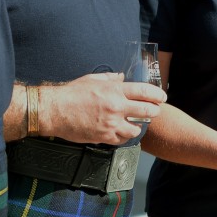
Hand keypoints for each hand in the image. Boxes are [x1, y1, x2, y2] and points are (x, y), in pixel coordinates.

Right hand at [43, 72, 166, 144]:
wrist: (54, 111)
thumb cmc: (71, 93)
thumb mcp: (93, 79)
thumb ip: (111, 78)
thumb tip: (122, 77)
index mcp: (114, 90)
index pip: (145, 91)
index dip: (157, 95)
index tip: (162, 97)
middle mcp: (116, 107)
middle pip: (147, 111)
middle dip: (154, 111)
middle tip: (154, 111)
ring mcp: (111, 124)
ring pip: (136, 129)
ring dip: (138, 126)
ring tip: (135, 123)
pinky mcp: (104, 137)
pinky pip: (122, 139)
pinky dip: (124, 136)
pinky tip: (122, 131)